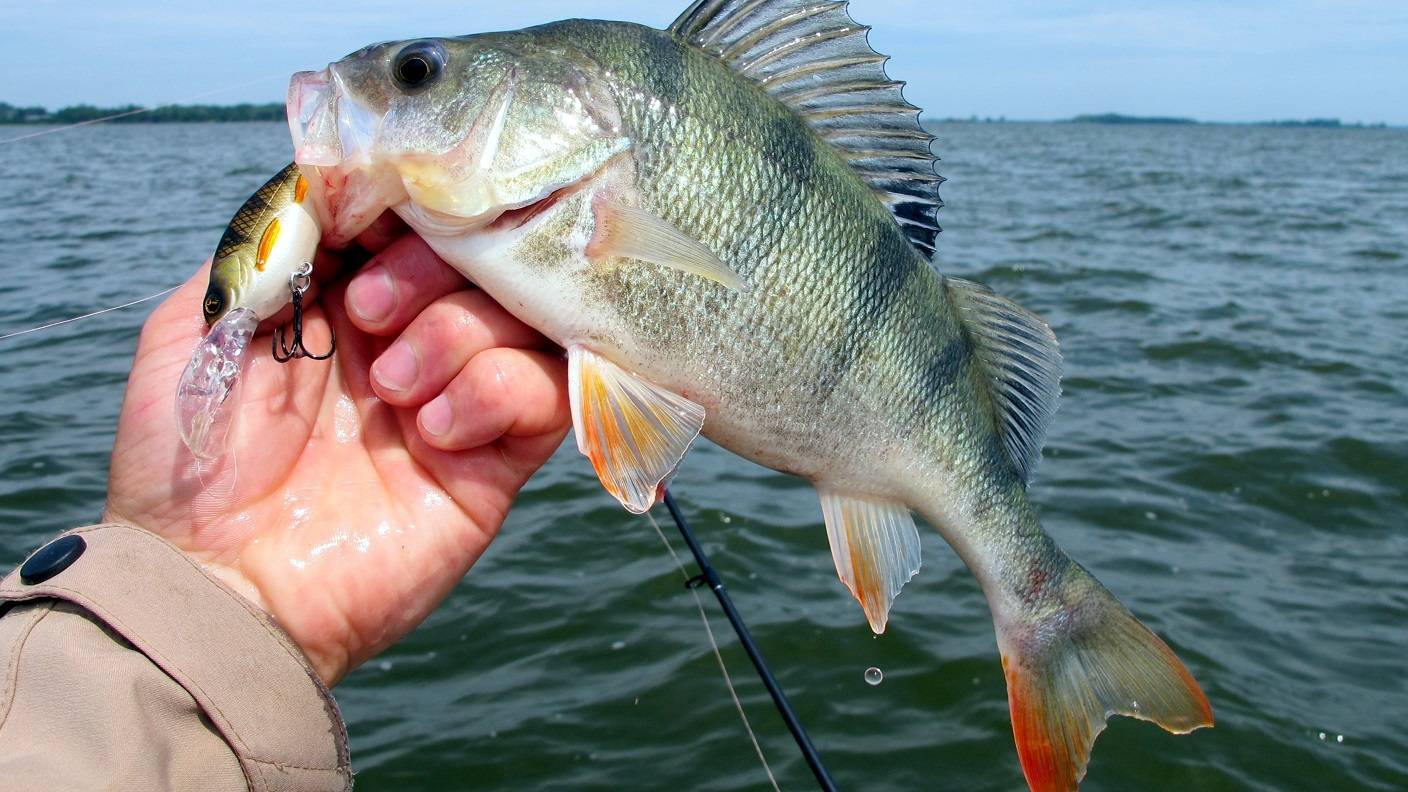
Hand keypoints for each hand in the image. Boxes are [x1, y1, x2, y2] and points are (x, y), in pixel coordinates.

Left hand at [104, 216, 569, 684]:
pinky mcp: (497, 461)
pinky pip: (548, 391)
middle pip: (482, 254)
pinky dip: (500, 391)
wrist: (221, 586)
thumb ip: (269, 247)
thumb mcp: (199, 324)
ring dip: (461, 335)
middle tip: (371, 319)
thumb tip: (345, 186)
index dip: (413, 205)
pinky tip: (437, 432)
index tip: (384, 222)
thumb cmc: (191, 458)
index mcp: (345, 298)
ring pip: (523, 316)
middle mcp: (412, 337)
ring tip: (397, 393)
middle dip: (433, 269)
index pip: (418, 217)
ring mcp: (460, 396)